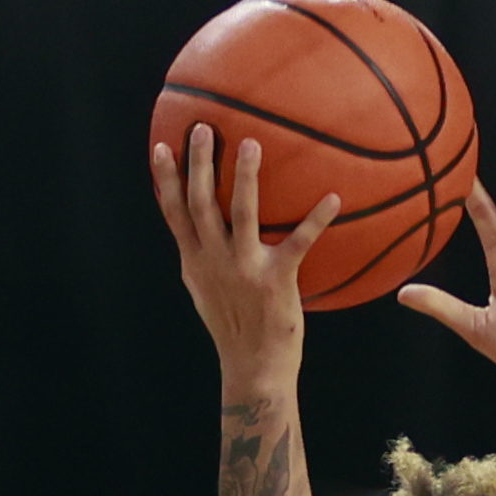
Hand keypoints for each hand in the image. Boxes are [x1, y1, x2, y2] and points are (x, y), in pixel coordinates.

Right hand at [151, 126, 345, 381]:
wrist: (253, 368)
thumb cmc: (233, 328)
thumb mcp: (205, 291)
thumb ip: (201, 258)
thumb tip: (195, 233)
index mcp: (195, 261)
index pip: (173, 213)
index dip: (166, 179)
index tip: (162, 146)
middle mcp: (214, 261)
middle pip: (200, 203)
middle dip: (198, 164)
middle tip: (203, 127)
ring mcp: (244, 269)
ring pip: (240, 214)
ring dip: (244, 177)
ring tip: (251, 144)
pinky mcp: (276, 280)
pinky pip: (298, 243)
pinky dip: (316, 220)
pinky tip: (333, 198)